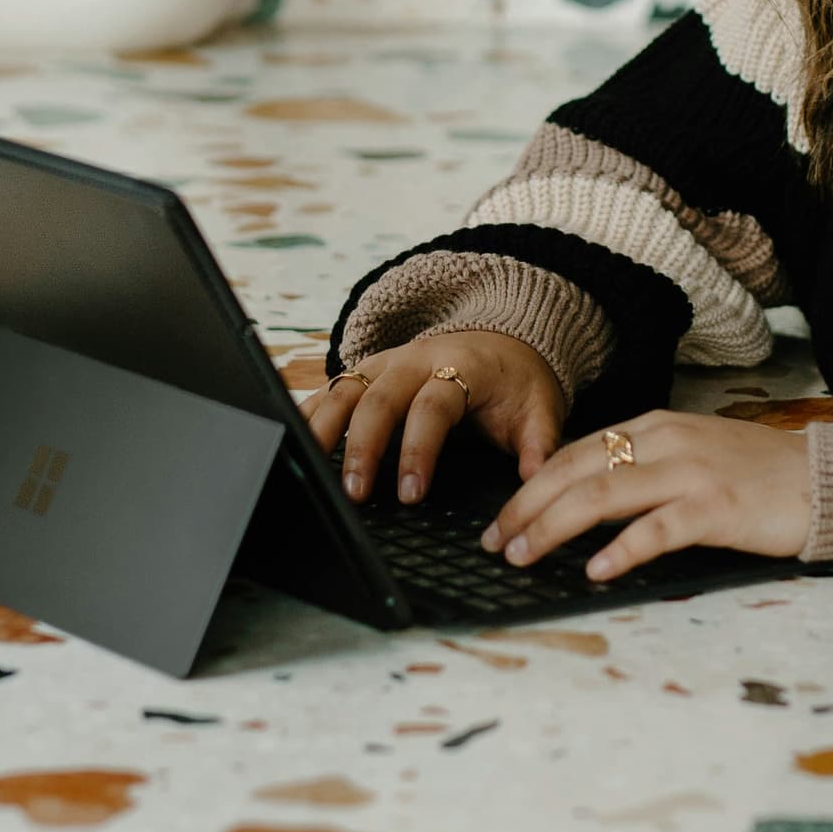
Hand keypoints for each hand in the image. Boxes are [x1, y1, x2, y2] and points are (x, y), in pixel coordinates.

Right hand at [303, 329, 561, 503]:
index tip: (410, 493)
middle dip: (362, 447)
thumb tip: (536, 476)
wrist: (505, 339)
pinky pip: (331, 389)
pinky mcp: (366, 372)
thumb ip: (538, 443)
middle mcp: (415, 360)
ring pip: (345, 389)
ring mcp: (385, 363)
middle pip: (379, 399)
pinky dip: (310, 412)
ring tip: (309, 467)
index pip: (432, 407)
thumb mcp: (541, 408)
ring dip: (325, 429)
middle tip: (354, 492)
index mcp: (460, 368)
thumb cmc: (517, 381)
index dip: (418, 450)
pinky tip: (292, 438)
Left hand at [482, 408, 813, 583]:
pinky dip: (621, 549)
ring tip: (524, 553)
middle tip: (495, 540)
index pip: (575, 451)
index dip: (531, 484)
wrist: (829, 478)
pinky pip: (657, 529)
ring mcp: (691, 473)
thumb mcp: (694, 456)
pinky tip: (596, 569)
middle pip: (576, 469)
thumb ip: (646, 469)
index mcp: (656, 428)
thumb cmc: (761, 476)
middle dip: (526, 506)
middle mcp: (667, 442)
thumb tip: (588, 500)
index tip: (503, 515)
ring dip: (554, 526)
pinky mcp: (717, 507)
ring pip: (603, 494)